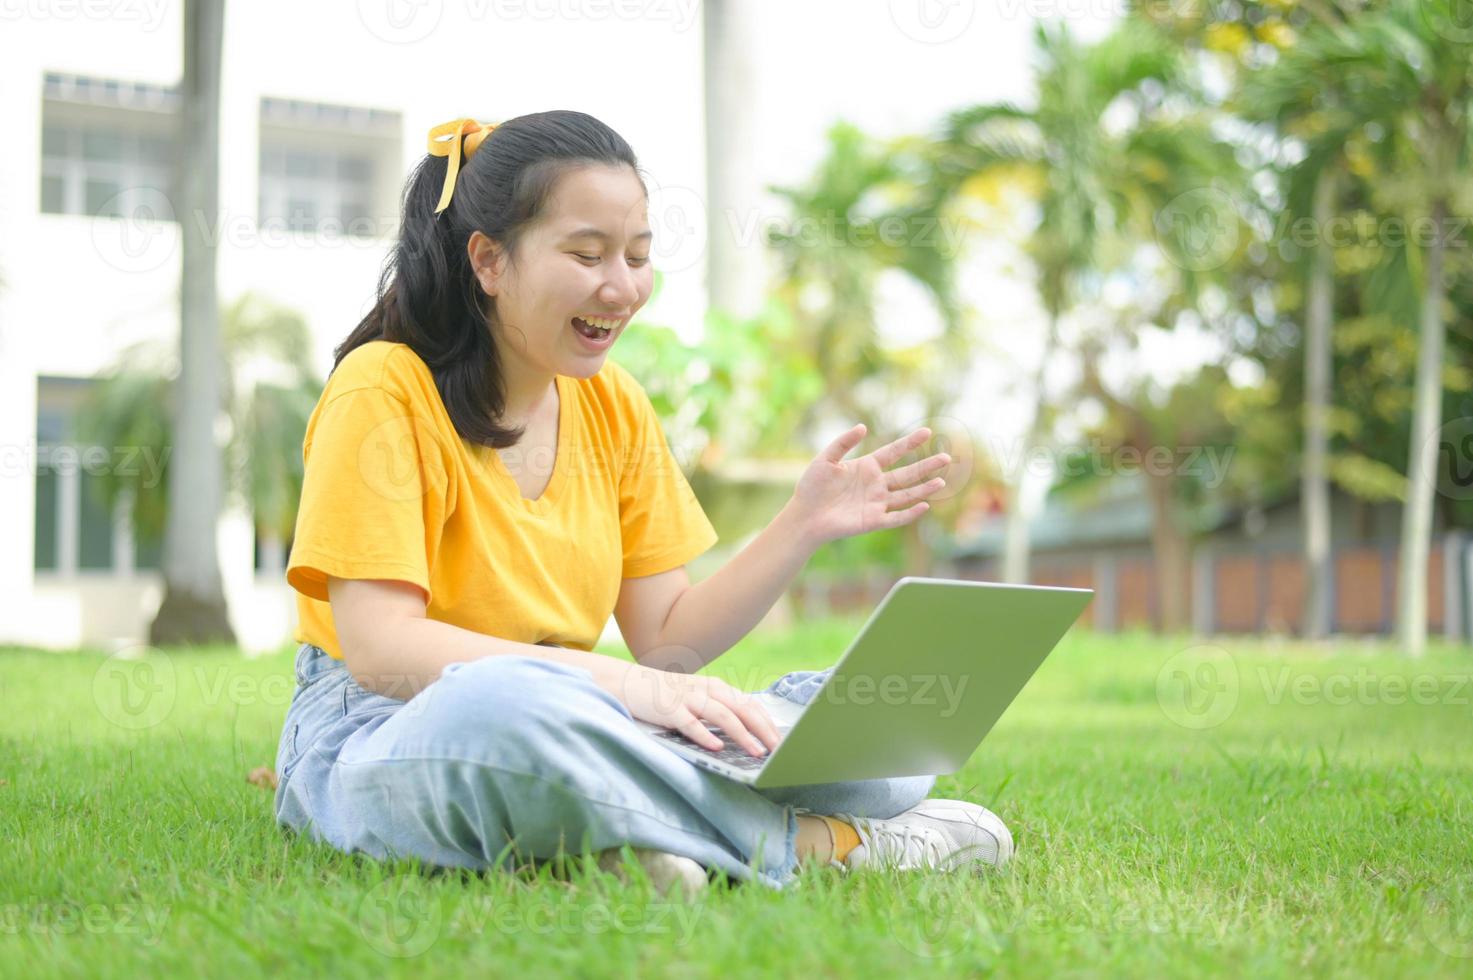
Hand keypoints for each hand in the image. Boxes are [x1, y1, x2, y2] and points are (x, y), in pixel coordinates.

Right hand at [616, 663, 781, 757]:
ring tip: (756, 752)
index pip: (750, 705)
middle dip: (764, 730)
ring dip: (742, 734)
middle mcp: (706, 690)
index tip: (783, 742)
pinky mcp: (668, 709)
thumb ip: (720, 711)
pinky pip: (690, 723)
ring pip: (723, 715)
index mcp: (717, 688)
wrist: (628, 683)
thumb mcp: (698, 699)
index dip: (769, 723)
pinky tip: (717, 748)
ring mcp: (688, 698)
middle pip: (743, 709)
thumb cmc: (667, 696)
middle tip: (779, 750)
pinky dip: (705, 735)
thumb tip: (749, 735)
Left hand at [785, 424, 950, 547]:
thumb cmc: (811, 487)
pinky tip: (924, 506)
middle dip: (926, 466)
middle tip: (946, 457)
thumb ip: (843, 443)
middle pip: (907, 473)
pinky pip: (895, 517)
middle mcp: (876, 484)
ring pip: (906, 495)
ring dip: (924, 489)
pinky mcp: (872, 521)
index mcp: (866, 467)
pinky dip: (910, 513)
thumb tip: (863, 427)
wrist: (804, 516)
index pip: (893, 452)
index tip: (927, 432)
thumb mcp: (825, 459)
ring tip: (942, 481)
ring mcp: (876, 503)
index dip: (909, 442)